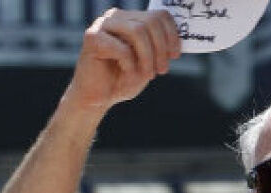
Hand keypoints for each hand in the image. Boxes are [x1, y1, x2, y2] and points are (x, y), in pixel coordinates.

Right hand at [65, 9, 182, 113]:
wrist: (95, 99)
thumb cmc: (121, 81)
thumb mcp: (147, 63)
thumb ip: (159, 48)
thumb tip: (179, 41)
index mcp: (130, 18)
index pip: (158, 15)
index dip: (172, 34)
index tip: (175, 55)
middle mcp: (116, 16)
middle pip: (150, 21)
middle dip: (161, 48)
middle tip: (162, 70)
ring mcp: (102, 25)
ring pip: (138, 31)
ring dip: (148, 57)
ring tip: (148, 75)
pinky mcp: (92, 38)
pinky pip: (122, 49)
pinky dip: (131, 66)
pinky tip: (128, 76)